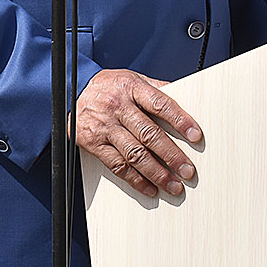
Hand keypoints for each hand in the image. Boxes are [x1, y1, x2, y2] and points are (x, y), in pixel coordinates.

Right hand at [74, 69, 201, 199]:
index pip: (160, 104)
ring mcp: (105, 127)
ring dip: (156, 173)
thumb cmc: (109, 85)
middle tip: (188, 171)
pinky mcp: (94, 143)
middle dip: (171, 155)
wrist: (71, 90)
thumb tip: (186, 98)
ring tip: (173, 185)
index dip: (180, 120)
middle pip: (149, 134)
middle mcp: (118, 107)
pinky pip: (117, 165)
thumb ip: (156, 89)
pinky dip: (135, 180)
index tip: (196, 136)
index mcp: (131, 88)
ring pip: (134, 154)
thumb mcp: (132, 78)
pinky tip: (150, 188)